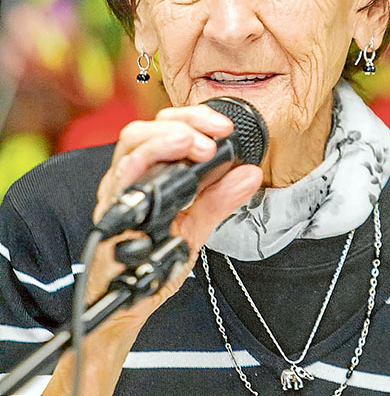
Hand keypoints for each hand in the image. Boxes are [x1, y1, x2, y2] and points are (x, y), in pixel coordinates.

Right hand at [89, 103, 262, 325]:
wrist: (130, 302)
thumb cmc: (154, 258)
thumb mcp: (195, 225)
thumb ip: (221, 199)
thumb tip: (250, 174)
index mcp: (149, 172)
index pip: (166, 127)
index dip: (195, 118)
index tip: (224, 128)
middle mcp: (129, 178)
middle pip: (144, 129)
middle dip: (181, 125)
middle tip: (212, 140)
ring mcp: (117, 195)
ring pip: (129, 148)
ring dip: (165, 140)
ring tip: (194, 146)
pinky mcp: (109, 218)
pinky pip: (118, 187)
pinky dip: (141, 171)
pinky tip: (164, 176)